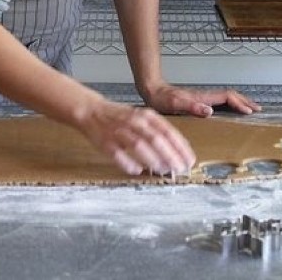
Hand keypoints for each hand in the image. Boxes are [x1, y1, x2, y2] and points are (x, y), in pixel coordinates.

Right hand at [76, 98, 196, 175]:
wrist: (92, 111)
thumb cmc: (122, 118)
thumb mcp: (142, 118)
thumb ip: (157, 132)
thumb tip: (175, 153)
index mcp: (146, 115)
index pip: (168, 130)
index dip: (180, 146)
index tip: (189, 160)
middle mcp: (134, 121)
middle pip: (156, 138)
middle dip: (170, 155)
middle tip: (181, 169)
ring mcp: (119, 131)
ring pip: (139, 145)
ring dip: (153, 159)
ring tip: (164, 171)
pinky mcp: (105, 142)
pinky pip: (118, 154)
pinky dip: (128, 163)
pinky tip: (137, 171)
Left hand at [143, 83, 261, 116]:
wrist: (153, 91)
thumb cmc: (162, 100)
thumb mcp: (175, 105)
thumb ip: (192, 107)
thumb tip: (210, 111)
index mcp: (203, 97)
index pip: (227, 97)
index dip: (240, 103)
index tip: (250, 111)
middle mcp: (206, 96)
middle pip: (231, 95)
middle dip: (245, 101)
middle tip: (259, 109)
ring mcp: (203, 98)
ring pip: (227, 97)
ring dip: (240, 101)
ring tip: (251, 109)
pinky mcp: (199, 101)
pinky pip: (221, 101)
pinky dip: (231, 104)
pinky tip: (231, 110)